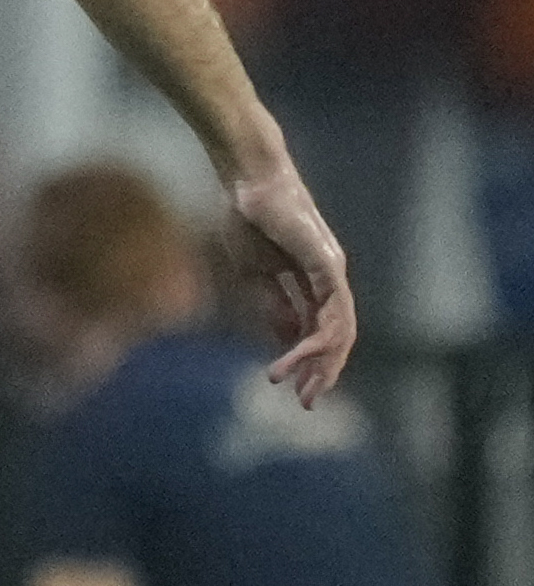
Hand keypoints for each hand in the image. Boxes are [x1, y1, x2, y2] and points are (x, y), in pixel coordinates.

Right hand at [224, 156, 355, 405]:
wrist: (247, 181)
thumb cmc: (246, 220)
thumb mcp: (255, 273)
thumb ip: (274, 304)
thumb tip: (286, 338)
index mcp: (312, 280)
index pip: (318, 329)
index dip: (307, 360)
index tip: (290, 388)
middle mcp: (330, 278)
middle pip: (336, 335)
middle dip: (321, 372)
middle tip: (306, 403)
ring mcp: (332, 270)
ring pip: (339, 328)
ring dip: (320, 362)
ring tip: (302, 387)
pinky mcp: (327, 263)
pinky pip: (333, 308)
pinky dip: (322, 335)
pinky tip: (306, 354)